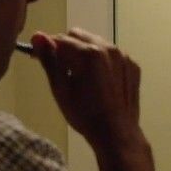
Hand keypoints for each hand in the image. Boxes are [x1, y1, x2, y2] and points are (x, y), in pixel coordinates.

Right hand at [30, 28, 140, 150]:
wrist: (116, 134)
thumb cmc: (84, 115)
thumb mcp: (60, 89)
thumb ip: (49, 60)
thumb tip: (37, 36)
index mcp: (88, 53)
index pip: (60, 39)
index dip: (48, 48)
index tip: (40, 58)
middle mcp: (108, 48)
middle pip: (78, 35)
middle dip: (67, 48)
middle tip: (63, 70)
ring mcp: (123, 56)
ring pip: (96, 43)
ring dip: (85, 53)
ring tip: (82, 78)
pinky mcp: (132, 65)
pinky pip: (112, 55)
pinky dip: (102, 62)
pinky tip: (100, 82)